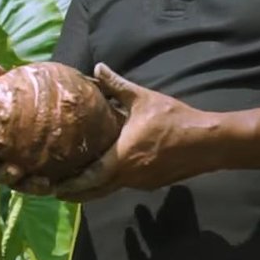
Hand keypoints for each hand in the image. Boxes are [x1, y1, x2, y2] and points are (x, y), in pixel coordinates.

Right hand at [0, 61, 51, 194]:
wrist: (73, 116)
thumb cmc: (38, 100)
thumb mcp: (26, 86)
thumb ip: (7, 78)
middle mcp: (3, 153)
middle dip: (0, 171)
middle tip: (13, 168)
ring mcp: (20, 169)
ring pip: (14, 181)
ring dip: (22, 183)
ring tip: (37, 180)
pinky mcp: (37, 177)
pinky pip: (34, 186)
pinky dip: (39, 185)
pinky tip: (50, 183)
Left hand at [54, 63, 220, 201]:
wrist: (208, 142)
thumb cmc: (173, 120)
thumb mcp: (143, 98)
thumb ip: (117, 85)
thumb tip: (97, 67)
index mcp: (121, 157)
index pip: (89, 178)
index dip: (70, 184)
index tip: (52, 188)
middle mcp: (128, 176)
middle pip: (96, 191)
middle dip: (76, 192)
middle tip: (56, 191)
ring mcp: (141, 182)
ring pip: (111, 189)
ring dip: (93, 189)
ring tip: (75, 183)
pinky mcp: (153, 183)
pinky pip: (125, 185)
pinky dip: (111, 184)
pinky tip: (107, 174)